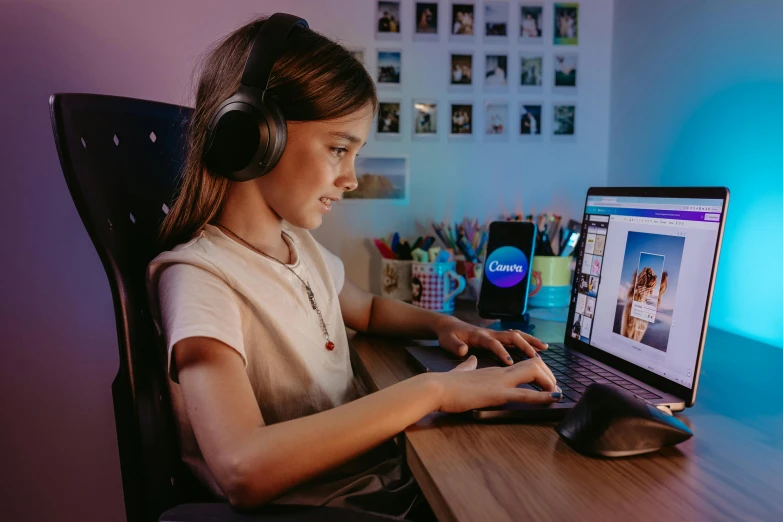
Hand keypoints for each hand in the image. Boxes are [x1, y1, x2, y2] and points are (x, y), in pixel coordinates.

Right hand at [433, 355, 561, 412]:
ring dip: (549, 382)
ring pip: (533, 372)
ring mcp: (499, 381)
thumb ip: (468, 366)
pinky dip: (542, 396)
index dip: (538, 370)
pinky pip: (525, 394)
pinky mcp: (496, 394)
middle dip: (548, 375)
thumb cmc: (445, 384)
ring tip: (557, 393)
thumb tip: (470, 359)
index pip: (522, 364)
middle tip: (555, 388)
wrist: (436, 387)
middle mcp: (500, 372)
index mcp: (493, 370)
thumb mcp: (461, 372)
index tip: (544, 381)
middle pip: (533, 364)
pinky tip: (554, 398)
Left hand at [435, 317, 548, 362]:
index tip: (510, 362)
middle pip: (510, 336)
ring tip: (545, 348)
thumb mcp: (448, 341)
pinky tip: (536, 348)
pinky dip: (527, 341)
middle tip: (537, 357)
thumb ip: (456, 346)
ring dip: (530, 341)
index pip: (493, 343)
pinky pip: (514, 337)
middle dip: (524, 345)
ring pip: (516, 335)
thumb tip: (464, 350)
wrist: (448, 326)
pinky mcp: (496, 336)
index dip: (501, 352)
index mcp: (479, 336)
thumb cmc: (448, 336)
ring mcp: (494, 334)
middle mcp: (490, 333)